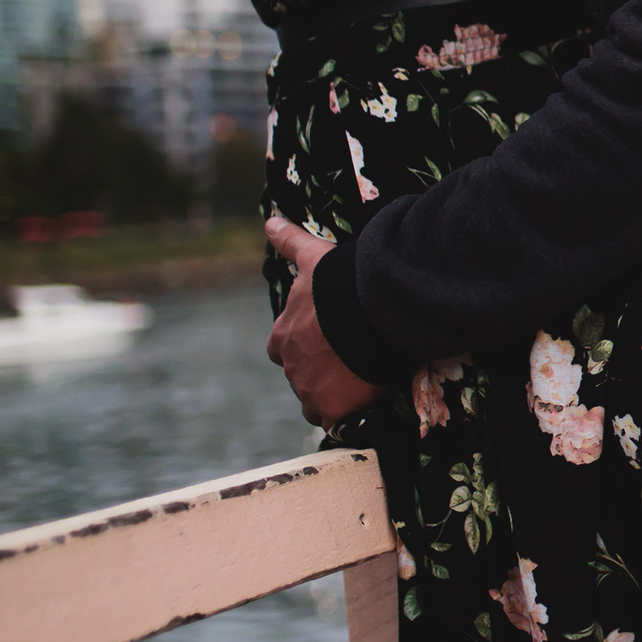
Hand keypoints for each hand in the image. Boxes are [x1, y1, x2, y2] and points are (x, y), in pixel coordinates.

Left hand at [266, 217, 383, 429]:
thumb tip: (270, 220)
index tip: (326, 341)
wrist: (371, 310)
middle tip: (349, 361)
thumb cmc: (340, 282)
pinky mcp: (333, 408)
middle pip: (301, 376)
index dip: (303, 346)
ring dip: (331, 396)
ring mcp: (309, 389)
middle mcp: (290, 366)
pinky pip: (335, 420)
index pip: (283, 349)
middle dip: (319, 372)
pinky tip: (364, 403)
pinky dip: (346, 415)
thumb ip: (291, 242)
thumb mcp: (313, 257)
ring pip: (315, 401)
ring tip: (359, 384)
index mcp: (281, 336)